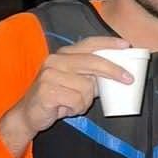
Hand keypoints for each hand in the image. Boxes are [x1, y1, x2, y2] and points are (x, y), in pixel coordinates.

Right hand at [4, 36, 131, 140]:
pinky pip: (76, 100)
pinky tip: (66, 109)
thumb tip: (119, 74)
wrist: (28, 114)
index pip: (89, 43)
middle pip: (92, 61)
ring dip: (85, 100)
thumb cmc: (56, 97)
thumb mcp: (76, 82)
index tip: (126, 45)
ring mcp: (49, 75)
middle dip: (113, 70)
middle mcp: (55, 60)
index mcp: (64, 54)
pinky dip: (76, 108)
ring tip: (74, 104)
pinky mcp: (47, 91)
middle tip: (129, 80)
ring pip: (86, 86)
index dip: (108, 43)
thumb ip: (92, 75)